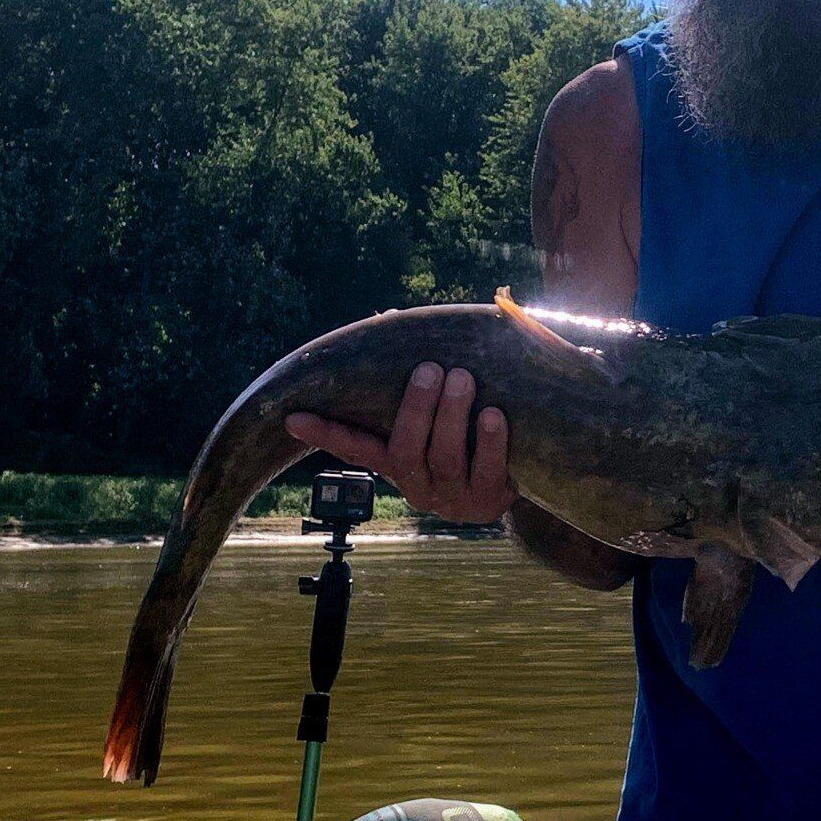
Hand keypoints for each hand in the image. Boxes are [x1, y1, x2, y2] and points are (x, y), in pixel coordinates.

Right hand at [284, 363, 518, 523]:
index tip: (293, 417)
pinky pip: (486, 471)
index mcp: (398, 462)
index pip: (356, 448)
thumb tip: (389, 319)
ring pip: (444, 457)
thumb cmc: (474, 431)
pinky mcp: (488, 501)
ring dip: (452, 415)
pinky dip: (489, 442)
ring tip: (463, 378)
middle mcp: (419, 485)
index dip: (325, 434)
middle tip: (431, 368)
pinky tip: (494, 416)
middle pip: (406, 449)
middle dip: (417, 407)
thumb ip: (417, 379)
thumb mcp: (442, 412)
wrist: (527, 475)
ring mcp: (453, 497)